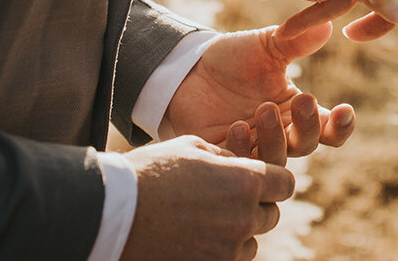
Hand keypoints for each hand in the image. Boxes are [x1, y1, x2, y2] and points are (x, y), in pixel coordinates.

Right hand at [120, 135, 293, 260]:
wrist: (112, 212)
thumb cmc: (150, 172)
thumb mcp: (192, 148)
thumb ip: (227, 157)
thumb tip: (242, 165)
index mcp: (245, 180)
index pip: (285, 184)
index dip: (274, 180)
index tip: (262, 181)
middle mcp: (243, 217)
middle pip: (269, 215)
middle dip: (254, 206)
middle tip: (226, 199)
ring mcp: (227, 249)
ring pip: (250, 242)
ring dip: (237, 232)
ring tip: (206, 220)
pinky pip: (229, 260)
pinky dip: (220, 250)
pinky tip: (196, 237)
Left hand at [163, 23, 355, 159]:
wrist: (187, 69)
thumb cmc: (231, 58)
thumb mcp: (266, 47)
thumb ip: (297, 41)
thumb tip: (328, 25)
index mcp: (294, 110)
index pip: (328, 128)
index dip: (340, 126)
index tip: (344, 111)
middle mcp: (279, 133)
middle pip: (306, 145)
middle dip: (309, 126)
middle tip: (303, 99)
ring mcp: (253, 148)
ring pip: (278, 160)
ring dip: (276, 137)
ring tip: (263, 109)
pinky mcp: (226, 157)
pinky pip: (242, 165)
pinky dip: (243, 149)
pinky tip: (236, 127)